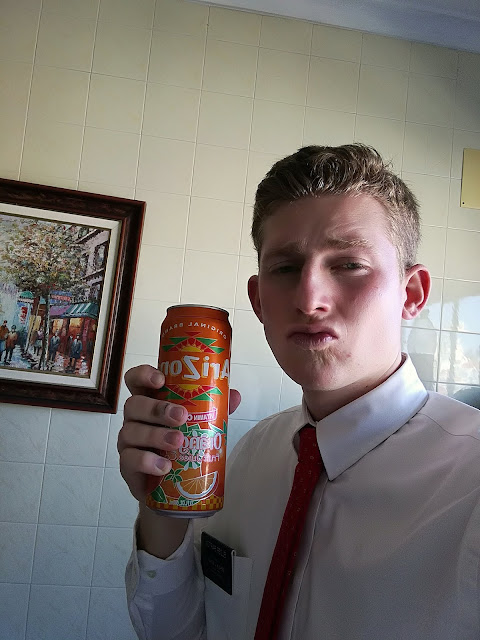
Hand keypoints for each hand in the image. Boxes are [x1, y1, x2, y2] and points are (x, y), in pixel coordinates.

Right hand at [118, 364, 240, 501]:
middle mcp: (135, 419)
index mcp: (149, 401)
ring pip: (131, 432)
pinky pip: (130, 460)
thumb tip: (234, 395)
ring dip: (156, 435)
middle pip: (134, 404)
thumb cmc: (181, 445)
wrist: (171, 486)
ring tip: (178, 442)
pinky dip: (148, 462)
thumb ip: (214, 408)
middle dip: (157, 409)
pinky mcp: (127, 466)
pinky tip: (164, 466)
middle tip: (181, 416)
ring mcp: (128, 442)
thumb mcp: (199, 423)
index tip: (161, 380)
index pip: (136, 380)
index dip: (144, 375)